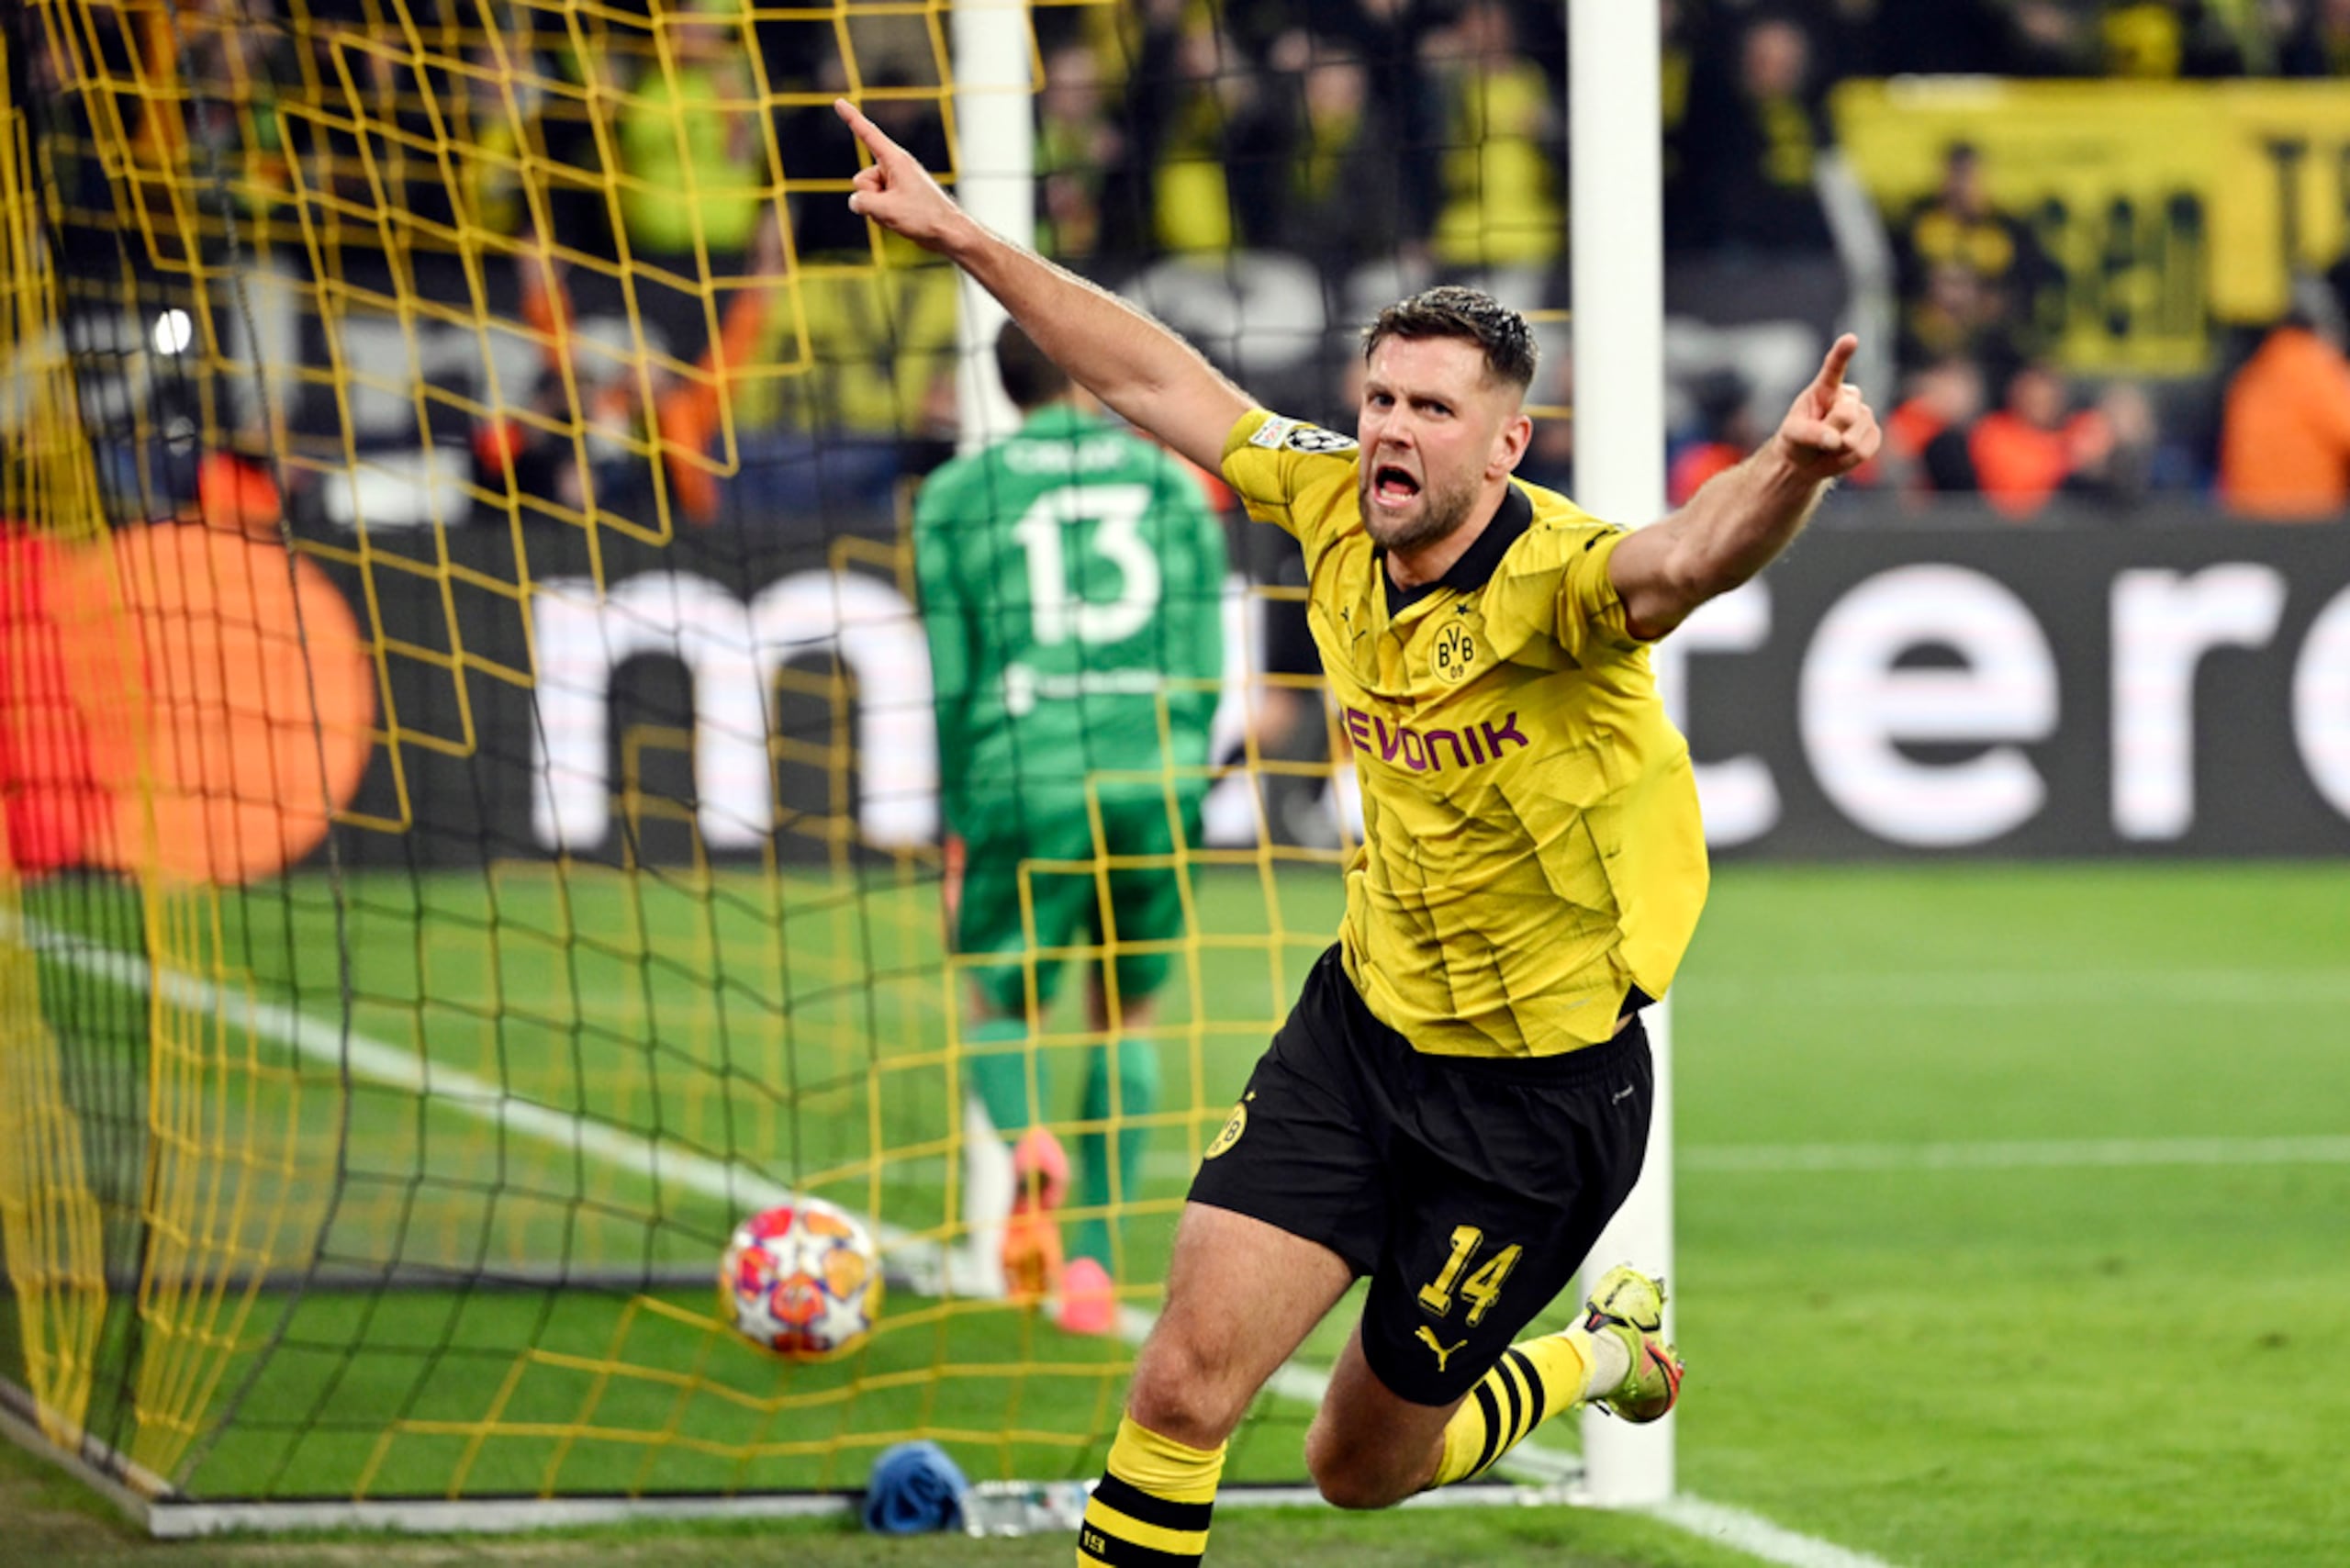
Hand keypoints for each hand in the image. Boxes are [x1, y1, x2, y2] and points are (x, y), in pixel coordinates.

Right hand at [836, 97, 970, 252]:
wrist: (949, 233)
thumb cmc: (924, 217)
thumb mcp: (886, 210)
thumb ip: (862, 202)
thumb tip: (856, 202)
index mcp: (895, 160)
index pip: (867, 134)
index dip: (851, 117)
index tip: (838, 102)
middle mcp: (895, 168)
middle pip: (861, 180)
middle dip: (870, 198)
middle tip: (897, 207)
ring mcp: (895, 184)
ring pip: (868, 196)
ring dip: (878, 211)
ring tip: (902, 216)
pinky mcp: (897, 198)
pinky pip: (877, 206)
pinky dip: (883, 216)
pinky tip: (902, 221)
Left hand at [1771, 334, 1880, 482]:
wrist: (1806, 461)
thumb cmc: (1796, 439)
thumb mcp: (1792, 435)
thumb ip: (1810, 433)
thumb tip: (1837, 439)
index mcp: (1826, 387)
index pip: (1834, 367)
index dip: (1843, 354)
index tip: (1850, 340)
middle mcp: (1849, 396)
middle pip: (1847, 414)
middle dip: (1830, 431)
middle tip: (1818, 437)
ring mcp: (1864, 414)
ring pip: (1855, 435)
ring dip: (1837, 449)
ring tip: (1827, 446)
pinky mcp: (1873, 434)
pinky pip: (1864, 450)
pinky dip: (1847, 459)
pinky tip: (1839, 453)